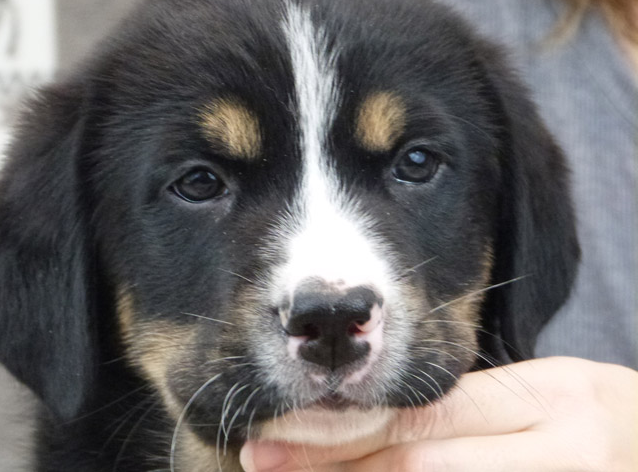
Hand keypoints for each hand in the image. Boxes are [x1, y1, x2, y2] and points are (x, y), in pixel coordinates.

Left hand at [239, 357, 637, 470]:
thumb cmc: (600, 426)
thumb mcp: (544, 398)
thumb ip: (465, 412)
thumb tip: (365, 421)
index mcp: (548, 405)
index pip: (424, 418)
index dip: (342, 430)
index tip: (275, 432)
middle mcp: (555, 457)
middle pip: (418, 465)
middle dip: (332, 467)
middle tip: (263, 460)